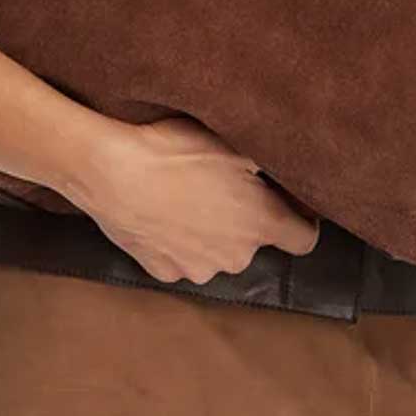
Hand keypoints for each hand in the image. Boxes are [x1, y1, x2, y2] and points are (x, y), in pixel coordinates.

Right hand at [63, 113, 320, 283]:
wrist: (111, 172)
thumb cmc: (174, 151)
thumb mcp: (230, 143)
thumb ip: (265, 164)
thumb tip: (281, 169)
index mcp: (260, 223)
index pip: (304, 240)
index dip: (303, 222)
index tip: (292, 207)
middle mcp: (235, 256)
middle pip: (252, 242)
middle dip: (243, 220)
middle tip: (220, 186)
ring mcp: (197, 268)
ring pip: (215, 252)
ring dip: (208, 232)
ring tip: (183, 197)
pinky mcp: (163, 272)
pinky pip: (180, 257)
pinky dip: (176, 240)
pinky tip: (160, 213)